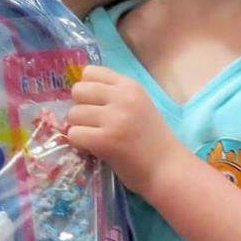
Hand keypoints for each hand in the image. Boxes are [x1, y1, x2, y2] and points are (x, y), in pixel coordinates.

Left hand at [66, 66, 180, 196]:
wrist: (167, 168)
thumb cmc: (152, 140)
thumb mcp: (138, 105)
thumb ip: (114, 95)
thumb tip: (80, 92)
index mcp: (130, 86)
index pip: (90, 72)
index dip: (87, 89)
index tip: (95, 104)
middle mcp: (123, 97)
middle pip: (78, 90)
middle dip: (80, 107)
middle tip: (92, 122)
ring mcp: (114, 118)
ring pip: (73, 114)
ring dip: (79, 127)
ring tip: (94, 137)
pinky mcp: (105, 140)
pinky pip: (74, 134)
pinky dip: (78, 143)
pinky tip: (93, 148)